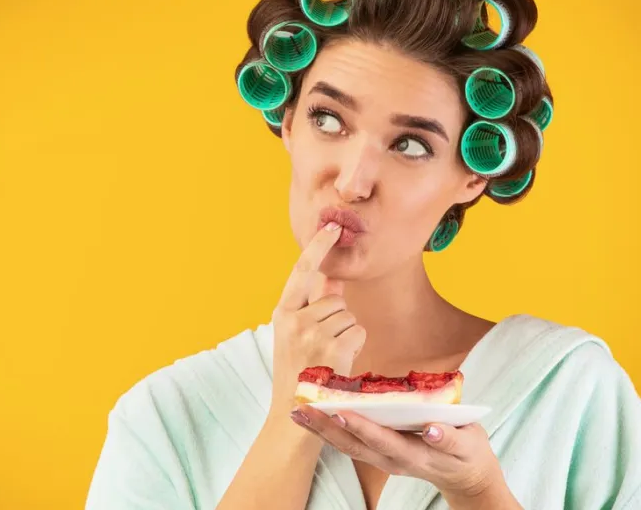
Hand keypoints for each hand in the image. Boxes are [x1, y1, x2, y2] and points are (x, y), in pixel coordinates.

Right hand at [267, 222, 365, 417]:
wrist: (294, 413)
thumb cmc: (297, 373)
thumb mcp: (295, 336)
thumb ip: (312, 305)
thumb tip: (330, 277)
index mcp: (282, 314)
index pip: (301, 271)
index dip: (318, 247)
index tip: (331, 226)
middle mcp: (294, 320)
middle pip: (334, 299)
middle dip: (337, 319)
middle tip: (322, 347)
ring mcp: (312, 334)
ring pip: (348, 315)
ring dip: (346, 334)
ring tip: (328, 357)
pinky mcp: (332, 348)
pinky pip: (358, 331)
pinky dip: (355, 346)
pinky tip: (340, 363)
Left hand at [290, 406, 514, 504]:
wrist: (465, 476)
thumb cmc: (467, 453)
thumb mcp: (468, 445)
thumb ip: (451, 438)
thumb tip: (434, 428)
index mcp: (415, 454)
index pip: (384, 441)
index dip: (363, 427)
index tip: (342, 411)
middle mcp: (392, 460)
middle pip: (355, 445)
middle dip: (328, 427)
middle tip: (304, 409)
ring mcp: (383, 459)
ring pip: (347, 446)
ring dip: (320, 429)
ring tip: (298, 412)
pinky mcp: (378, 454)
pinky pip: (349, 443)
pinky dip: (328, 430)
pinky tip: (312, 416)